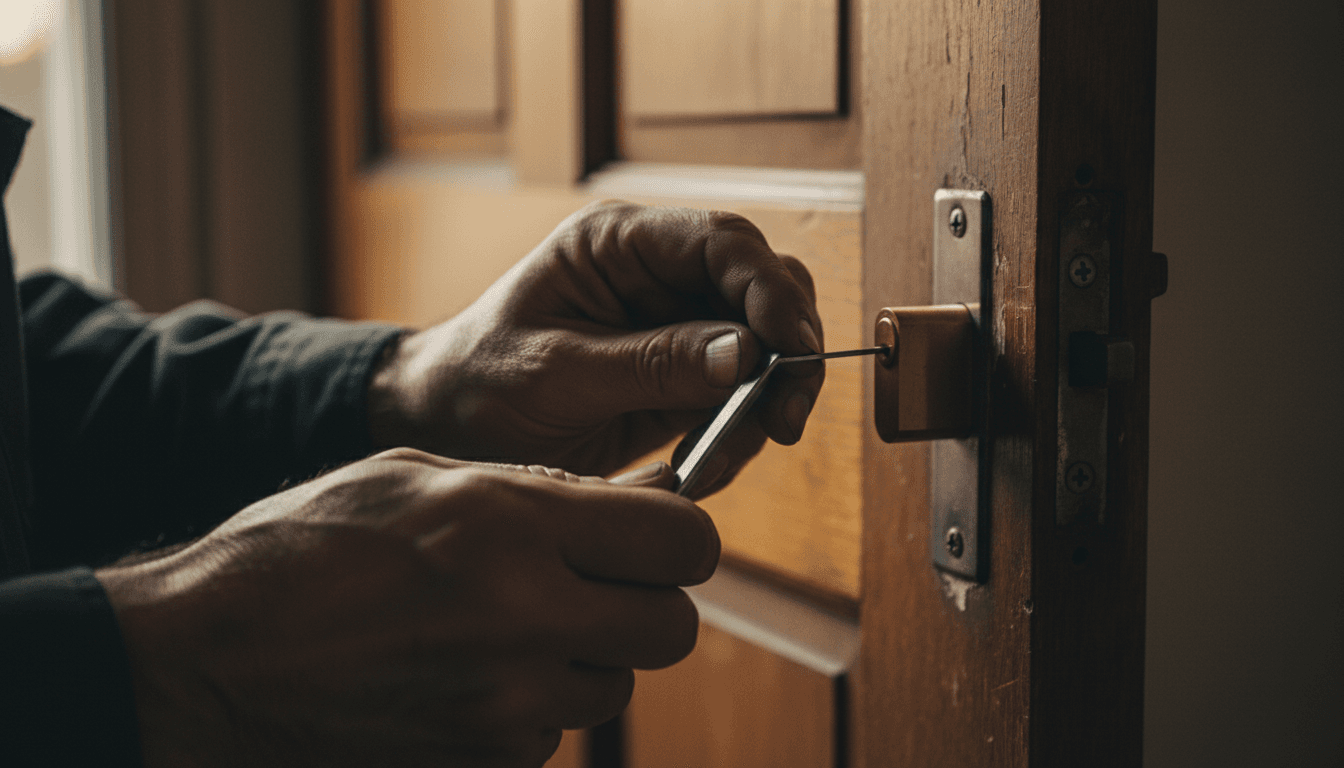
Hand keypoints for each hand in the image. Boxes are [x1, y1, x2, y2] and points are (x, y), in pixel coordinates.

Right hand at [96, 450, 714, 767]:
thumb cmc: (297, 554)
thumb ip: (531, 491)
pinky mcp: (486, 762)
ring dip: (585, 656)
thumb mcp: (414, 479)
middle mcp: (525, 620)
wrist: (206, 666)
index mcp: (511, 527)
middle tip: (594, 583)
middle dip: (646, 602)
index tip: (653, 535)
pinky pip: (552, 733)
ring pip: (615, 685)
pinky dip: (531, 704)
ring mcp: (507, 706)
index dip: (679, 536)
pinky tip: (466, 674)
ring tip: (508, 627)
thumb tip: (619, 505)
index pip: (683, 541)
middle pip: (674, 628)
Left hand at [368, 201, 824, 493]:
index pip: (724, 242)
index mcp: (619, 243)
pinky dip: (741, 431)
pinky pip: (742, 393)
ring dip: (767, 400)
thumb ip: (650, 362)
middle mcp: (657, 273)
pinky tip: (705, 466)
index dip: (771, 291)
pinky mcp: (683, 375)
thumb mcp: (556, 374)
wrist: (445, 426)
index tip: (791, 351)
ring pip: (766, 343)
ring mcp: (676, 324)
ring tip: (726, 458)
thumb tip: (745, 355)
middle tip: (784, 419)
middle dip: (788, 351)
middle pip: (763, 288)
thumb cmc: (479, 382)